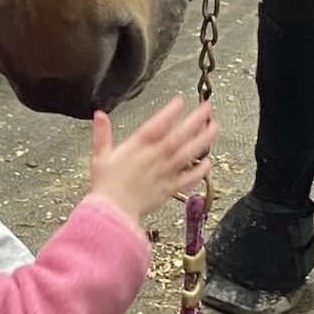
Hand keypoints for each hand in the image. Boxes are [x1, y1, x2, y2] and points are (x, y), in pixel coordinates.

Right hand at [88, 98, 216, 225]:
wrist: (113, 213)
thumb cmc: (105, 186)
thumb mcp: (99, 157)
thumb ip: (102, 134)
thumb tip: (99, 114)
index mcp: (137, 148)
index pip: (157, 125)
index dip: (170, 112)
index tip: (180, 101)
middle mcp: (155, 158)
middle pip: (179, 136)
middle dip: (195, 120)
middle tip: (207, 107)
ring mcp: (164, 173)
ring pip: (188, 154)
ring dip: (203, 139)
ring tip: (214, 127)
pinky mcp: (169, 188)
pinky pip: (188, 178)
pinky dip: (200, 171)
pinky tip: (208, 162)